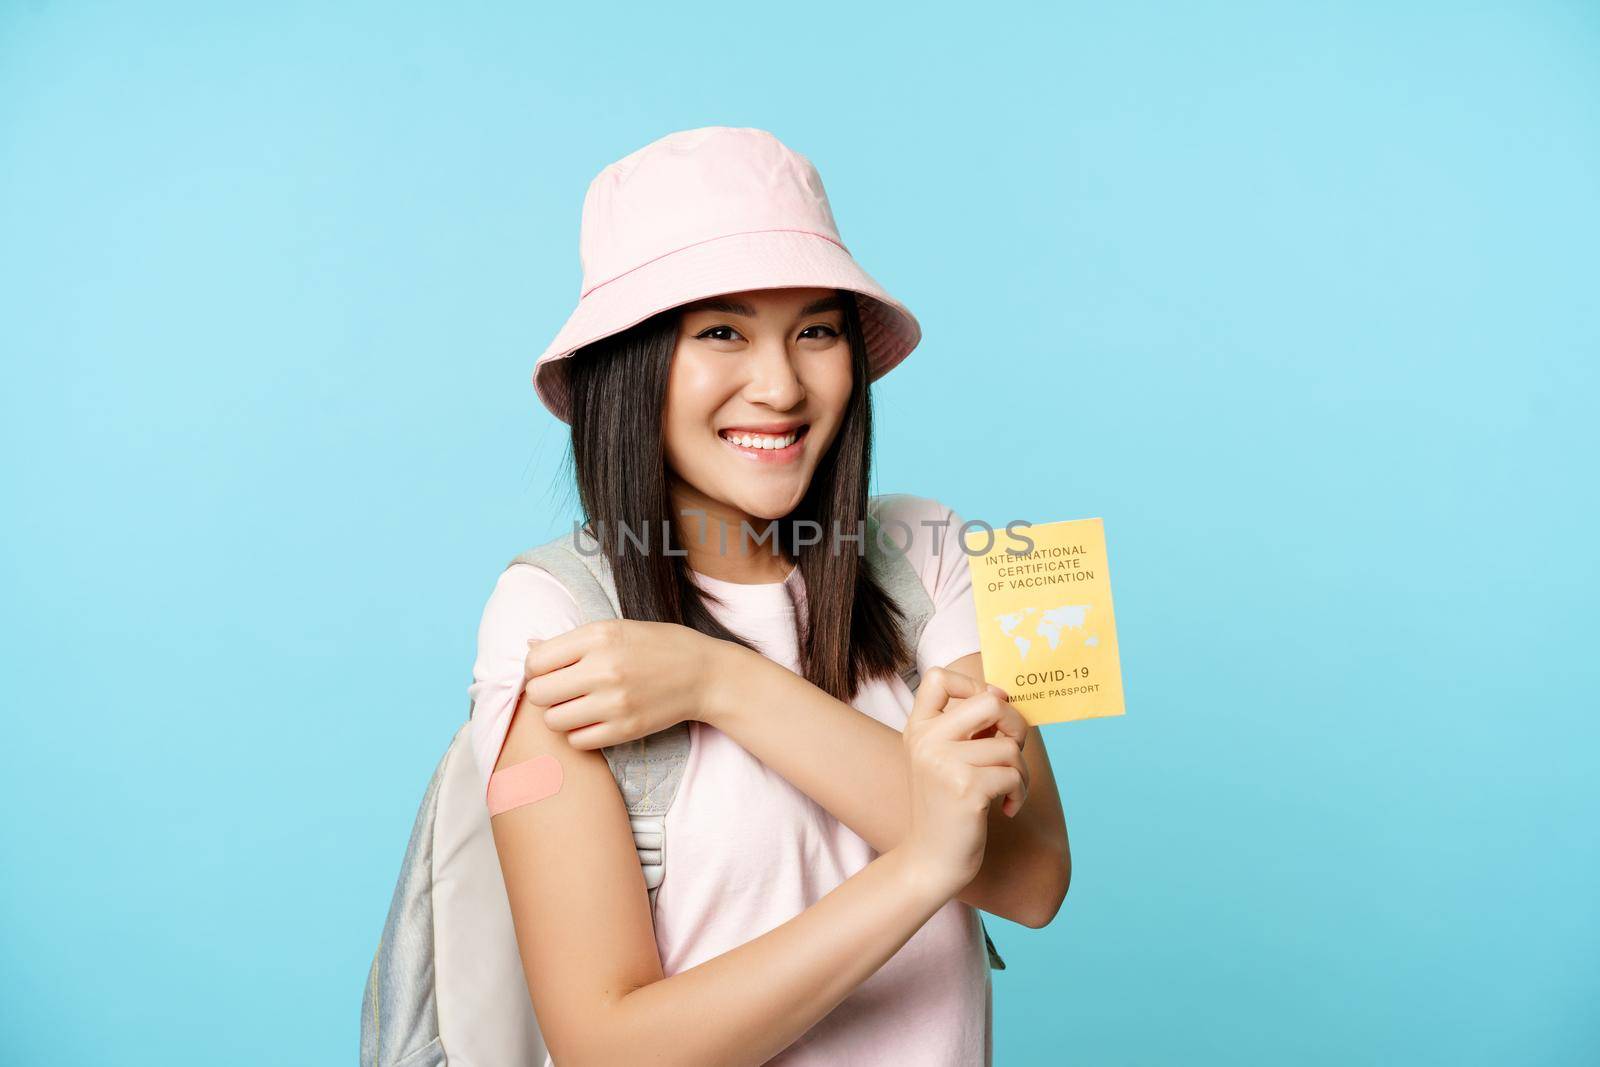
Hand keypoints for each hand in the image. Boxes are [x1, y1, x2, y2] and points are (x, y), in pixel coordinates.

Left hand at [523, 619, 731, 749]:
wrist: (704, 674)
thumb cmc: (657, 646)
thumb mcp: (616, 629)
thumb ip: (572, 640)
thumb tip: (529, 646)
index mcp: (598, 636)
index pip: (536, 661)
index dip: (535, 668)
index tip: (549, 670)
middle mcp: (604, 668)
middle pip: (539, 694)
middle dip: (544, 693)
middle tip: (561, 690)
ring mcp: (615, 702)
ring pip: (554, 721)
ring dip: (560, 715)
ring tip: (578, 705)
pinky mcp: (625, 730)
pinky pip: (577, 741)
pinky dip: (579, 733)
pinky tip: (594, 720)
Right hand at [898, 668, 1030, 897]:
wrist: (931, 861)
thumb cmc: (946, 807)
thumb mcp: (943, 758)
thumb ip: (965, 727)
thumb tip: (1005, 697)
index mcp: (918, 728)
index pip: (938, 677)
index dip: (973, 685)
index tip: (988, 712)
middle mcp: (925, 740)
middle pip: (990, 702)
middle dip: (1015, 725)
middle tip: (1012, 750)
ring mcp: (943, 763)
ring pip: (1010, 747)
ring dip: (1021, 772)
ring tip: (1008, 791)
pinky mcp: (966, 789)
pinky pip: (1014, 775)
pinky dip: (1019, 793)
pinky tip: (1006, 807)